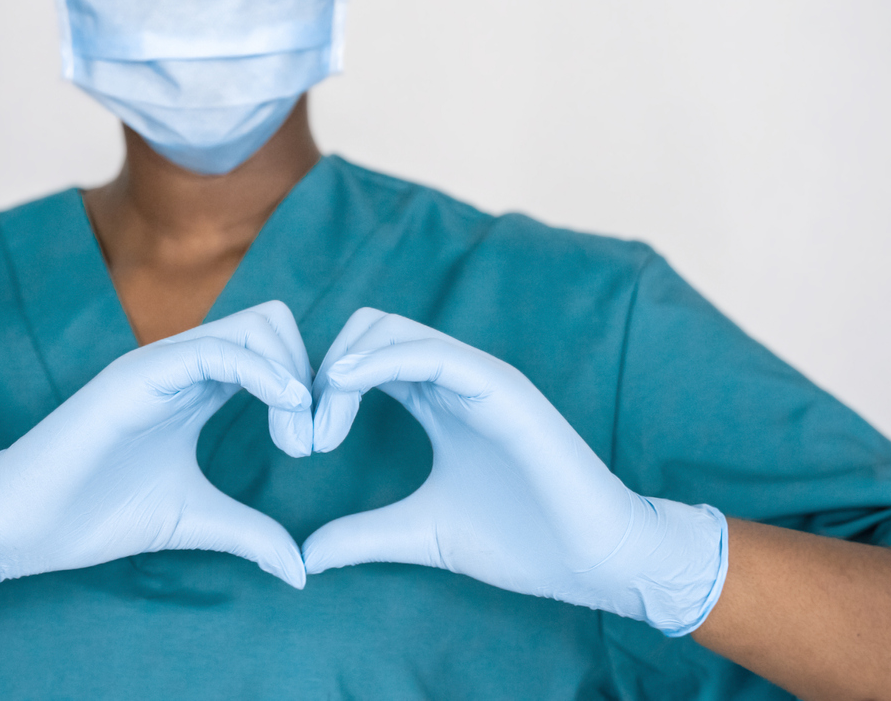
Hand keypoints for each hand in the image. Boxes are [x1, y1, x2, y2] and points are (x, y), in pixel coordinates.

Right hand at [0, 301, 314, 595]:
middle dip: (310, 373)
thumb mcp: (195, 521)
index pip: (272, 351)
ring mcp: (161, 364)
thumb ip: (249, 534)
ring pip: (254, 325)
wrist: (22, 525)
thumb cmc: (96, 515)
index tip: (315, 445)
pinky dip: (263, 372)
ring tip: (296, 440)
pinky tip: (285, 410)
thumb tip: (301, 569)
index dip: (307, 389)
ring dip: (294, 374)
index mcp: (197, 389)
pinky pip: (216, 350)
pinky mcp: (139, 375)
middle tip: (310, 441)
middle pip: (273, 324)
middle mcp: (183, 366)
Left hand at [305, 308, 727, 635]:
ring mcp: (478, 377)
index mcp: (435, 401)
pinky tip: (345, 388)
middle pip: (366, 331)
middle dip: (321, 372)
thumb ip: (363, 536)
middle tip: (303, 436)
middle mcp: (453, 379)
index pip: (361, 360)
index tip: (298, 441)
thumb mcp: (420, 534)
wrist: (592, 561)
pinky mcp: (501, 387)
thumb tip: (305, 556)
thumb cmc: (520, 542)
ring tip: (322, 429)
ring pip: (390, 330)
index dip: (320, 388)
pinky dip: (379, 361)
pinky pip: (431, 353)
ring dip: (341, 367)